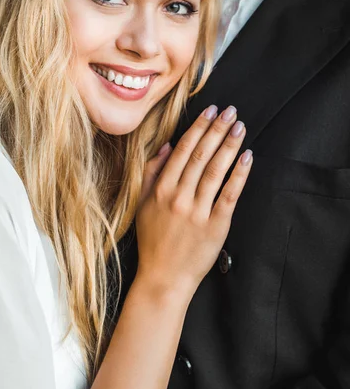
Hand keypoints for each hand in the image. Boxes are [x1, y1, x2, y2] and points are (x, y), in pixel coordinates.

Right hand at [135, 105, 252, 299]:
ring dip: (229, 146)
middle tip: (231, 111)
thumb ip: (150, 173)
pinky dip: (238, 175)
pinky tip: (246, 157)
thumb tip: (166, 147)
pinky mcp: (215, 226)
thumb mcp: (141, 204)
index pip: (183, 151)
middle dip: (217, 129)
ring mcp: (197, 211)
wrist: (164, 277)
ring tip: (239, 127)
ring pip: (215, 171)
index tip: (210, 111)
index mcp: (160, 189)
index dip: (198, 128)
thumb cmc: (153, 240)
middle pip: (201, 156)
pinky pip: (229, 195)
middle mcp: (178, 197)